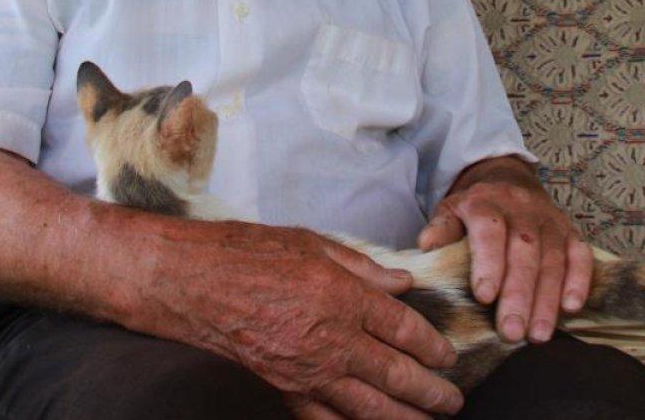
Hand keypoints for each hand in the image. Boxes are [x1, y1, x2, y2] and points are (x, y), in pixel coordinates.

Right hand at [142, 222, 462, 418]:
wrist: (191, 281)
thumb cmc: (248, 252)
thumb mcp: (314, 242)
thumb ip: (363, 266)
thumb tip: (400, 282)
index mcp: (343, 296)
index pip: (403, 329)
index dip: (432, 345)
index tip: (448, 356)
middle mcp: (330, 339)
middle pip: (395, 374)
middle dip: (430, 392)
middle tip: (453, 402)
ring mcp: (306, 370)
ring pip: (367, 407)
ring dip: (403, 418)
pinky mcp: (281, 388)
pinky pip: (322, 418)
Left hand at [416, 158, 592, 344]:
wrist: (506, 179)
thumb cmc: (475, 208)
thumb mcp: (450, 211)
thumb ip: (441, 230)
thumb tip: (427, 247)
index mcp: (486, 203)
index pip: (489, 231)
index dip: (489, 263)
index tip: (484, 296)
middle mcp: (521, 209)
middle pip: (524, 251)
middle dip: (518, 294)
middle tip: (511, 332)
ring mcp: (549, 220)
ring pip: (552, 258)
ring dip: (547, 299)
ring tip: (537, 335)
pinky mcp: (570, 231)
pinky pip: (580, 255)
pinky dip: (579, 281)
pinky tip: (571, 308)